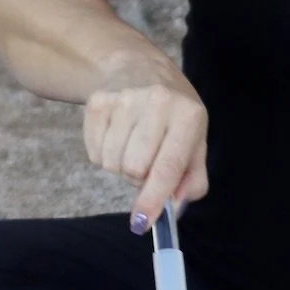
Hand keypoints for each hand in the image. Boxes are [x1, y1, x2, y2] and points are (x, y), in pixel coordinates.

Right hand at [83, 64, 207, 232]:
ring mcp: (124, 100)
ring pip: (112, 164)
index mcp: (188, 115)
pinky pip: (94, 154)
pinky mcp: (97, 102)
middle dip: (140, 177)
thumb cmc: (173, 114)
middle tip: (148, 160)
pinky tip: (117, 135)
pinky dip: (105, 154)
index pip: (168, 166)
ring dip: (121, 166)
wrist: (138, 66)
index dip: (154, 199)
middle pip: (135, 169)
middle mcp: (157, 102)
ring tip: (133, 144)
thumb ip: (192, 178)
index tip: (142, 222)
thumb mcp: (195, 139)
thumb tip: (174, 206)